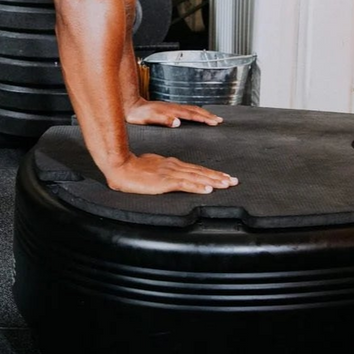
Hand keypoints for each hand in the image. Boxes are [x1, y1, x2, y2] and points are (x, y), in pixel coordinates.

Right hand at [103, 152, 238, 194]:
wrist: (120, 166)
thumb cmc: (131, 168)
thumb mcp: (151, 166)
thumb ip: (162, 170)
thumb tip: (168, 175)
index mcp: (171, 163)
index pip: (195, 169)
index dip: (211, 173)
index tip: (224, 177)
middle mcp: (174, 166)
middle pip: (201, 172)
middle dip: (218, 177)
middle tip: (234, 181)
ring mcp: (170, 173)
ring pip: (197, 176)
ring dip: (213, 181)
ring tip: (227, 185)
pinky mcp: (165, 181)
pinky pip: (185, 184)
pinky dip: (198, 186)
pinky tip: (208, 189)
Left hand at [125, 99, 223, 127]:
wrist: (129, 105)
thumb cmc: (137, 114)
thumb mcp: (148, 119)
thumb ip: (163, 120)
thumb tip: (177, 122)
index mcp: (171, 111)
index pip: (192, 115)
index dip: (204, 118)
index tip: (215, 122)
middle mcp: (173, 108)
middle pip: (195, 110)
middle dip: (208, 115)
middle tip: (219, 120)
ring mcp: (172, 107)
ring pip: (192, 109)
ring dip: (203, 113)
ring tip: (212, 117)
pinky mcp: (169, 109)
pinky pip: (186, 110)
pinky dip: (195, 112)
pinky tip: (196, 115)